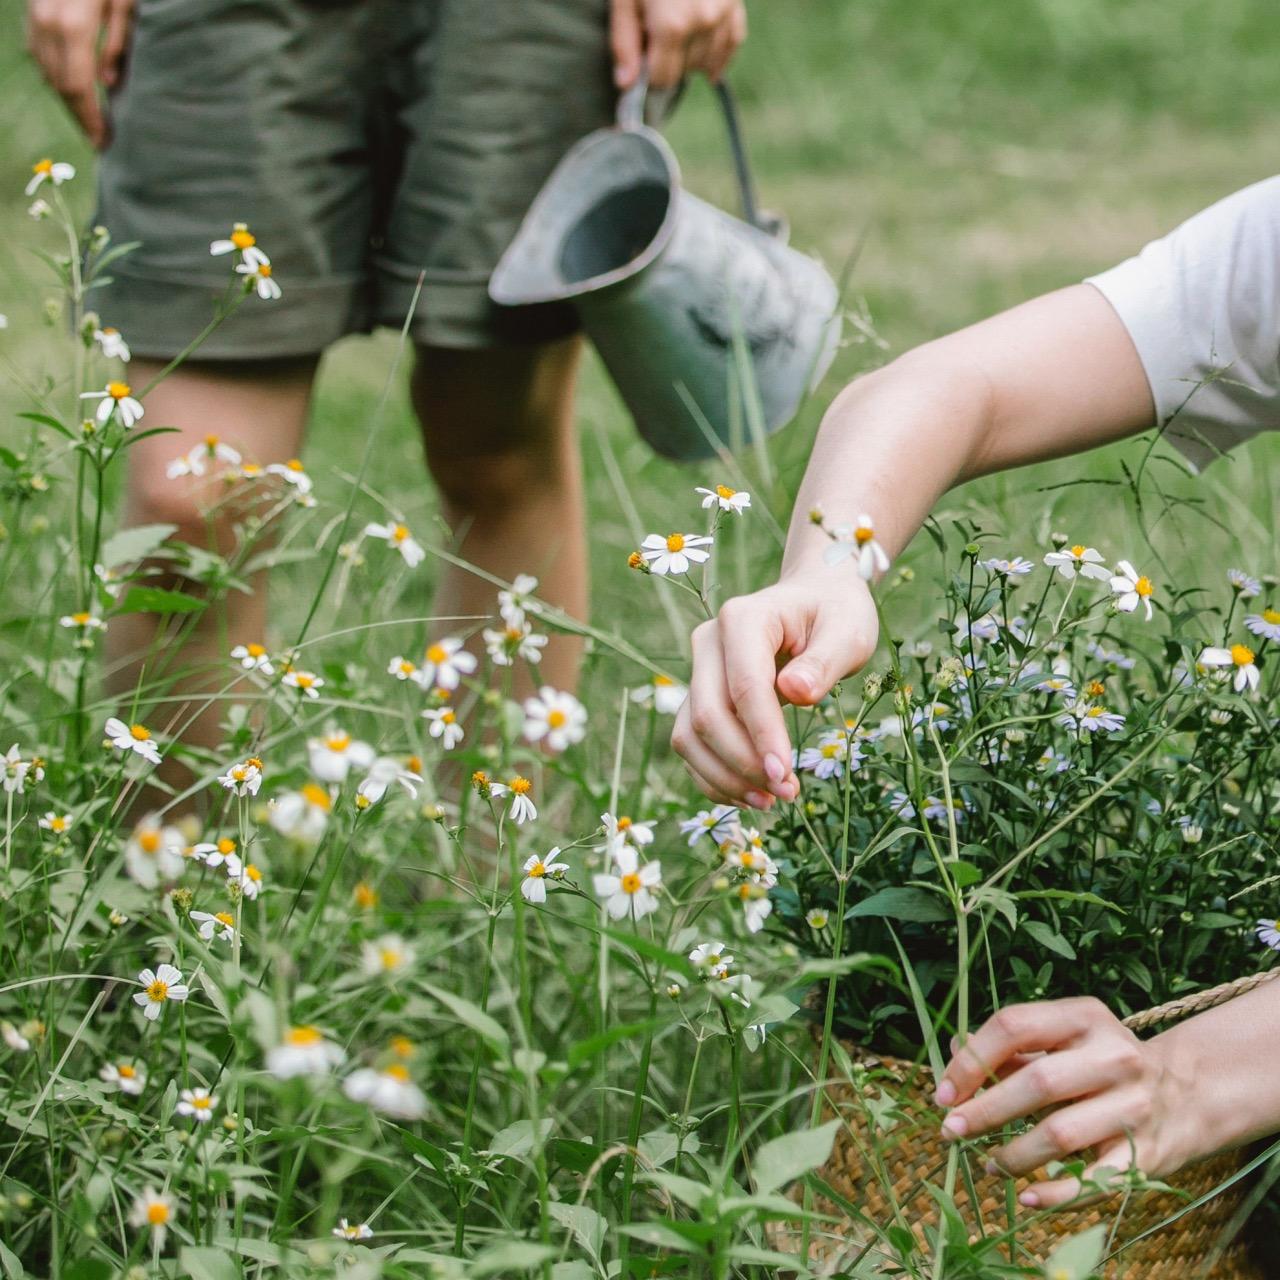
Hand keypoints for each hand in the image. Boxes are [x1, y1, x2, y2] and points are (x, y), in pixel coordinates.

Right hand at [27, 0, 133, 148]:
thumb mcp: (125, 5)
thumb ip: (117, 46)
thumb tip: (108, 85)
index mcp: (73, 27)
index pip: (78, 88)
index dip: (89, 119)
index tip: (103, 142)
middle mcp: (48, 25)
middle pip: (59, 85)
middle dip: (79, 116)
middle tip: (99, 140)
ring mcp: (35, 17)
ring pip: (46, 72)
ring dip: (67, 100)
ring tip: (90, 121)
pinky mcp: (32, 12)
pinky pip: (39, 55)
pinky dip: (56, 77)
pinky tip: (74, 91)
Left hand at [610, 0, 746, 89]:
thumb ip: (624, 42)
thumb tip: (626, 85)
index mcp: (671, 26)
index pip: (661, 79)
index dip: (647, 75)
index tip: (640, 61)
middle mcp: (702, 24)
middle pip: (683, 71)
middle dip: (666, 62)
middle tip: (654, 34)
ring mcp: (723, 14)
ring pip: (706, 62)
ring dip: (689, 57)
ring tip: (675, 30)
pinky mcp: (736, 5)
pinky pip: (731, 43)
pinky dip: (718, 56)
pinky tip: (708, 69)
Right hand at [671, 570, 878, 809]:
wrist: (813, 599)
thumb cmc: (835, 614)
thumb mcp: (848, 631)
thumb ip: (825, 661)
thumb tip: (794, 692)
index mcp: (743, 619)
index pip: (744, 686)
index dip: (761, 735)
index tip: (786, 775)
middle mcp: (709, 643)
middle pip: (707, 715)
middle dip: (743, 763)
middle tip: (787, 793)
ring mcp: (699, 670)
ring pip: (689, 735)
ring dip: (723, 777)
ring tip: (770, 801)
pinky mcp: (699, 695)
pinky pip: (692, 744)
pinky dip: (714, 777)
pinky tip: (750, 795)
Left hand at [935, 997, 1198, 1208]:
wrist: (1186, 1093)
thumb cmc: (1100, 1063)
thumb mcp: (1062, 1038)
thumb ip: (1010, 1048)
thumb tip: (952, 1053)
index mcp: (1083, 1016)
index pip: (1013, 1025)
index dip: (971, 1061)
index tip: (942, 1094)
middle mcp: (1113, 1056)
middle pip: (1037, 1082)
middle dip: (984, 1111)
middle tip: (950, 1132)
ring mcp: (1134, 1105)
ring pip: (1060, 1134)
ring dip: (1013, 1155)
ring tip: (988, 1165)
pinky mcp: (1148, 1152)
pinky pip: (1095, 1180)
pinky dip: (1057, 1194)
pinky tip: (1027, 1197)